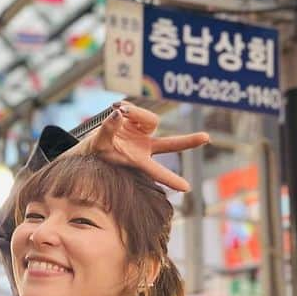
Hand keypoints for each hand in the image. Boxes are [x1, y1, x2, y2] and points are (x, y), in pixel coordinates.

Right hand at [77, 102, 208, 191]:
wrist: (90, 144)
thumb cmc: (94, 152)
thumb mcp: (98, 144)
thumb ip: (107, 129)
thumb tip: (118, 113)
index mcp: (137, 160)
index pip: (156, 170)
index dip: (170, 178)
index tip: (187, 188)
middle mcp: (144, 147)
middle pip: (170, 144)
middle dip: (188, 142)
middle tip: (206, 138)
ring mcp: (142, 133)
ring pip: (149, 119)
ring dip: (135, 113)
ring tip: (117, 111)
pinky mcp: (136, 120)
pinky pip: (135, 109)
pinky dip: (125, 107)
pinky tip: (114, 109)